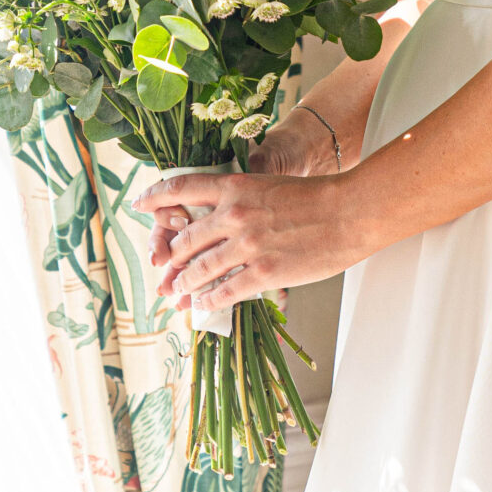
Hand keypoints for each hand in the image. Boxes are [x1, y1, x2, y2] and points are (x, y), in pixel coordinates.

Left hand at [145, 162, 364, 314]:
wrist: (351, 212)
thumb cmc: (319, 198)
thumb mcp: (270, 186)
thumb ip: (241, 199)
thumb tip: (220, 219)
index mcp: (235, 186)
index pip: (180, 188)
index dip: (154, 197)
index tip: (139, 205)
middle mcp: (233, 215)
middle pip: (184, 239)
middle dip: (169, 258)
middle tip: (163, 269)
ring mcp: (246, 246)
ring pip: (198, 270)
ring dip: (184, 284)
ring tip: (176, 292)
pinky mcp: (263, 273)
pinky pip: (225, 291)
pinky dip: (209, 300)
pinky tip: (203, 305)